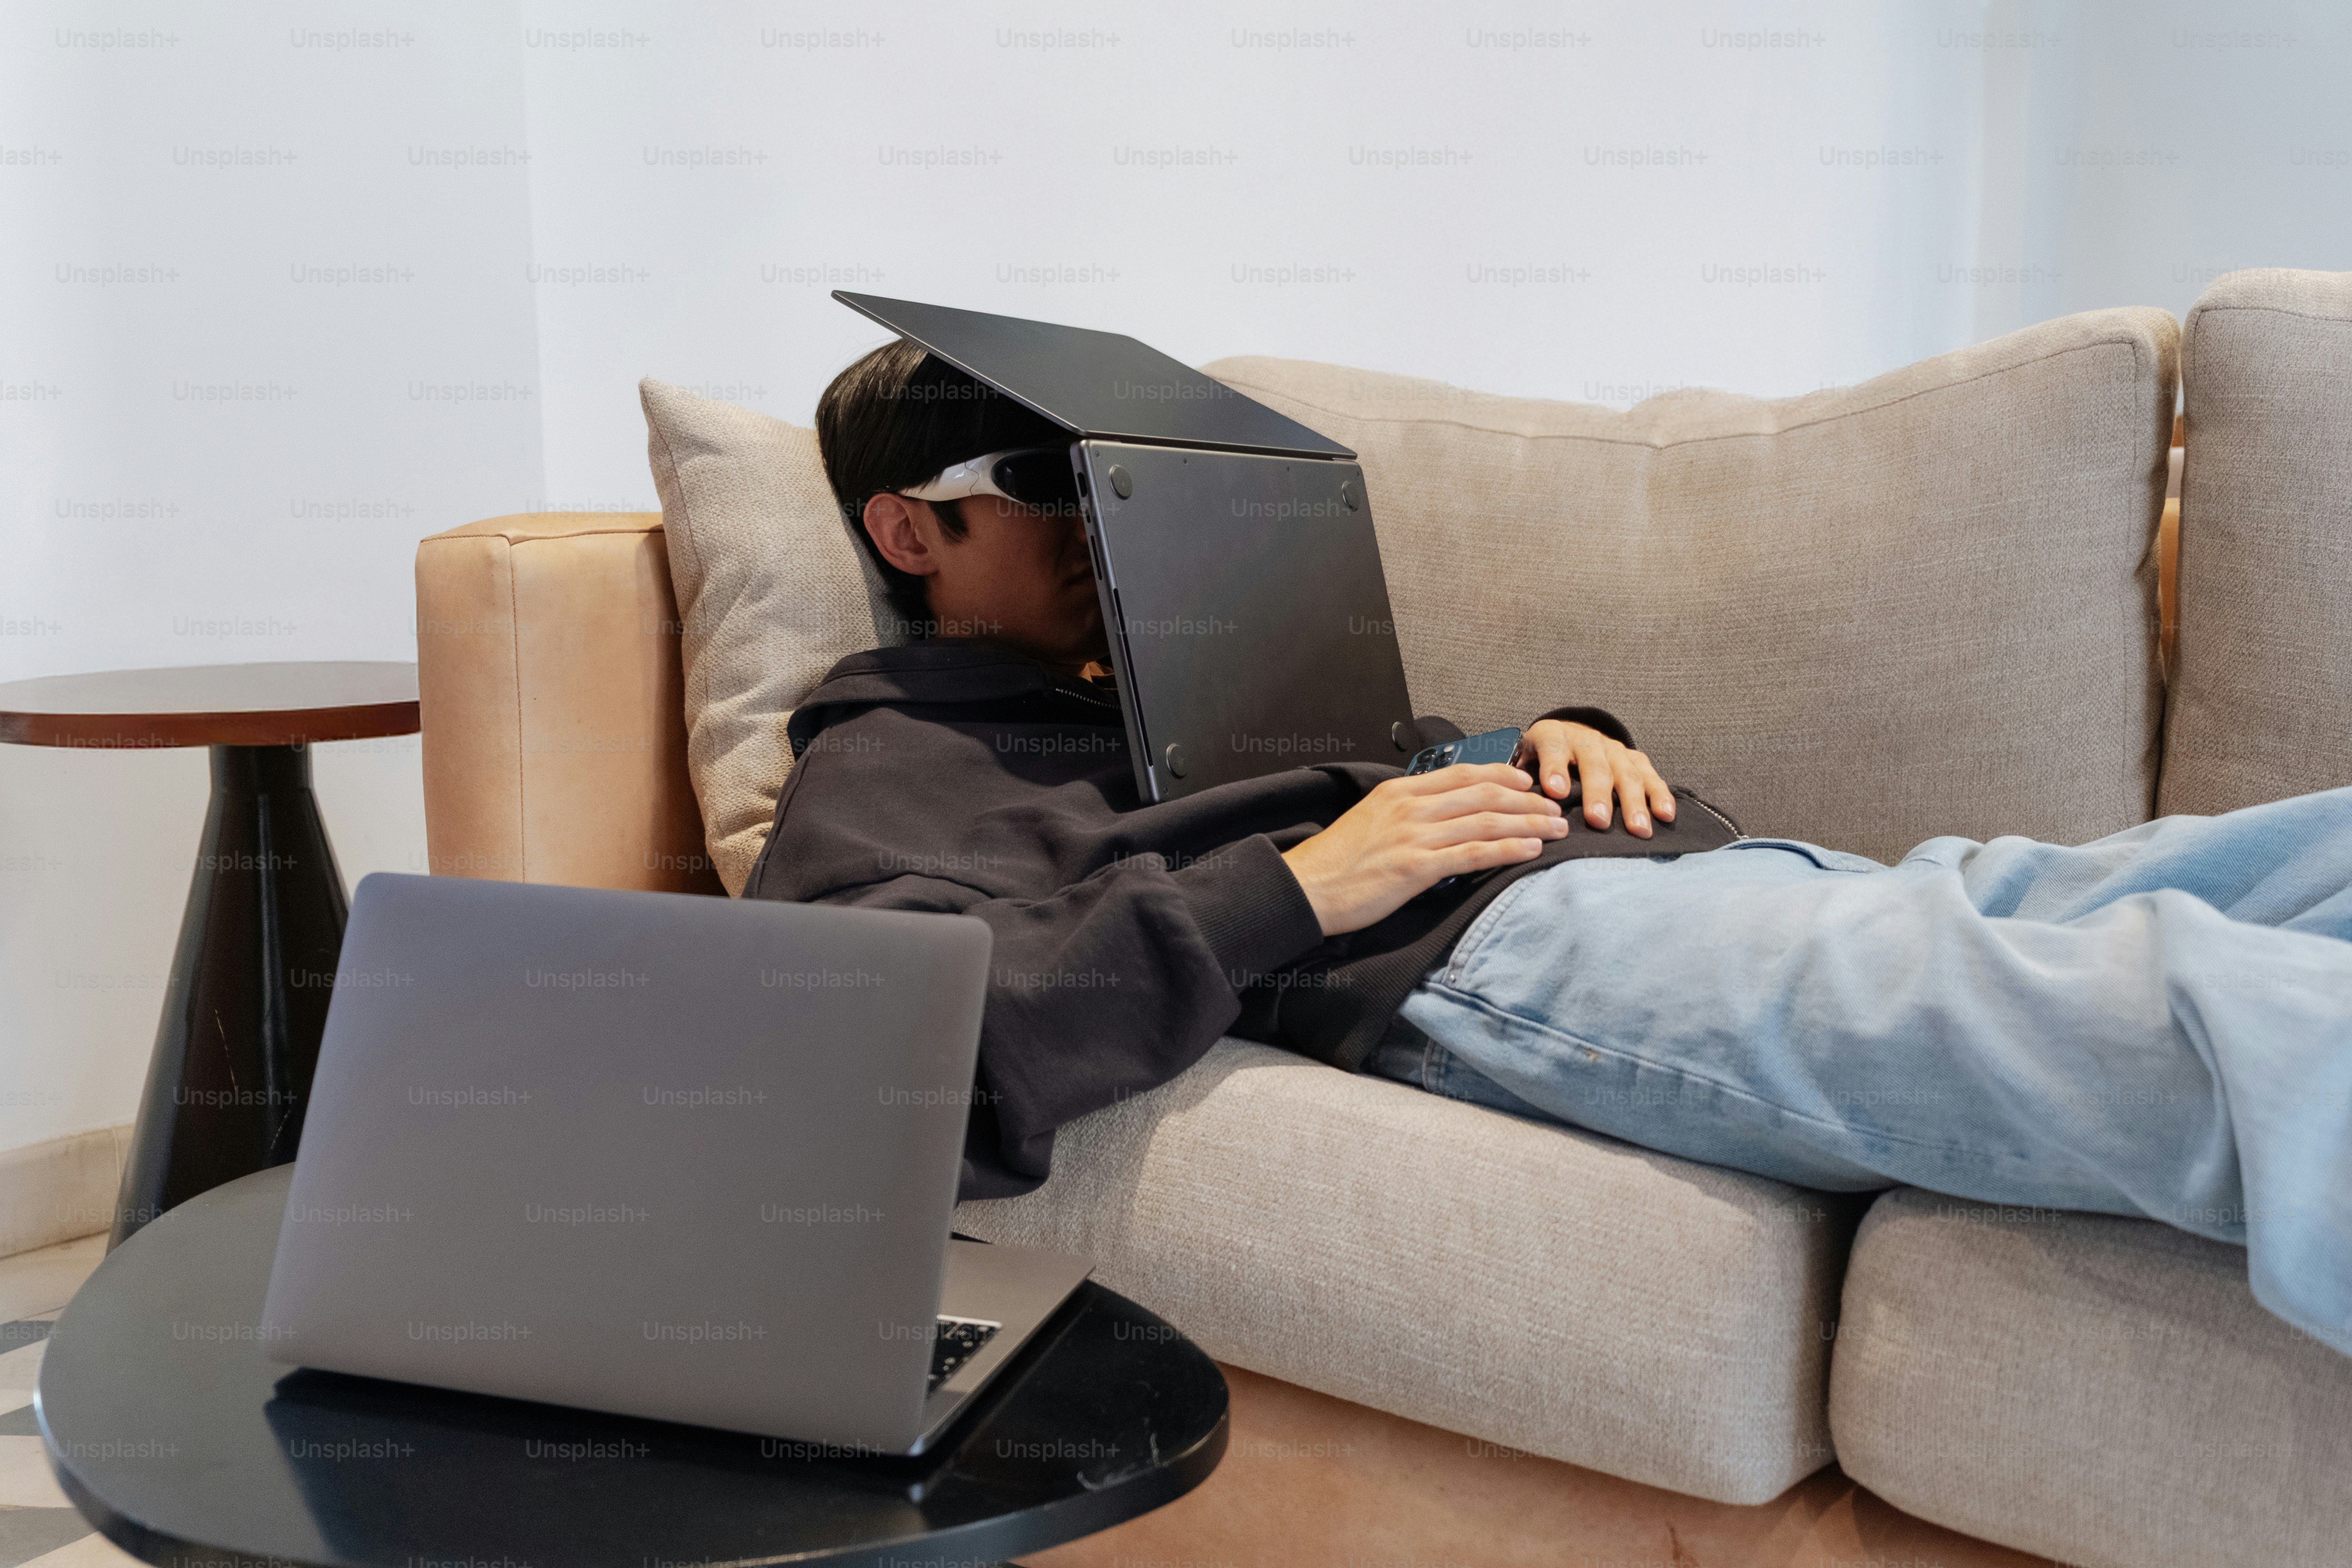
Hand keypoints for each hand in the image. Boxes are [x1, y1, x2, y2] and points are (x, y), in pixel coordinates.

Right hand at [1280, 764, 1566, 936]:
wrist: (1306, 888)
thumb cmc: (1338, 862)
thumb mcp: (1371, 821)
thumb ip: (1407, 812)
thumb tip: (1440, 814)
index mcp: (1400, 792)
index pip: (1464, 773)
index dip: (1504, 774)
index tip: (1528, 781)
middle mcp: (1411, 807)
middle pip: (1485, 793)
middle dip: (1528, 799)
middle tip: (1556, 809)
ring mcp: (1415, 836)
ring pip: (1487, 820)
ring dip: (1529, 823)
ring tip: (1556, 829)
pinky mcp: (1416, 868)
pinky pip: (1474, 854)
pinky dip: (1508, 849)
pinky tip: (1531, 851)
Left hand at [1518, 720, 1673, 836]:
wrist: (1564, 738)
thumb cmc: (1537, 760)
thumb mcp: (1521, 761)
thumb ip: (1516, 780)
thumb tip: (1513, 807)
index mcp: (1552, 736)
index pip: (1553, 747)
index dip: (1554, 767)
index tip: (1554, 791)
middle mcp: (1587, 739)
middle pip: (1595, 764)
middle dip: (1597, 793)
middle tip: (1598, 820)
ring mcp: (1614, 749)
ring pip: (1626, 773)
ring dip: (1633, 802)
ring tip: (1637, 829)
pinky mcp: (1634, 760)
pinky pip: (1650, 776)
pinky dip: (1660, 795)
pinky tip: (1665, 815)